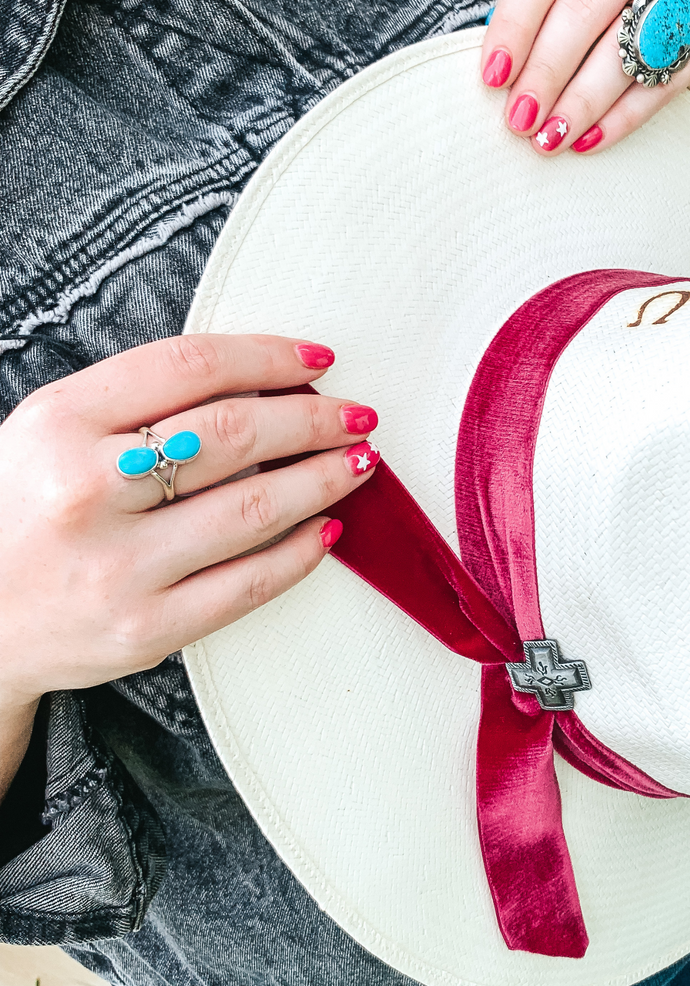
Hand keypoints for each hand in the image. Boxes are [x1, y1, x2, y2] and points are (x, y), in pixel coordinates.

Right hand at [0, 334, 379, 794]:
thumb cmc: (22, 511)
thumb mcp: (51, 432)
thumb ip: (138, 403)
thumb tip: (263, 383)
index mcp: (59, 424)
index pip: (191, 367)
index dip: (270, 356)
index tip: (320, 358)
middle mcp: (86, 493)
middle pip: (235, 435)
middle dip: (315, 419)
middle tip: (358, 416)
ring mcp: (119, 569)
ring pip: (256, 509)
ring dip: (325, 479)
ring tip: (360, 462)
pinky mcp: (147, 629)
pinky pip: (251, 584)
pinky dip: (303, 552)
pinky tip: (329, 528)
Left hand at [481, 0, 689, 154]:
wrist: (678, 8)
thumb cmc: (602, 11)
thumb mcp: (567, 2)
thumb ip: (536, 20)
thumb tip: (497, 72)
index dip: (516, 28)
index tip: (494, 75)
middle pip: (583, 16)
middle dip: (546, 73)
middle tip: (520, 118)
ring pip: (621, 53)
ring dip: (580, 103)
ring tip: (549, 138)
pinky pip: (659, 85)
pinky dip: (620, 118)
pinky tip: (588, 141)